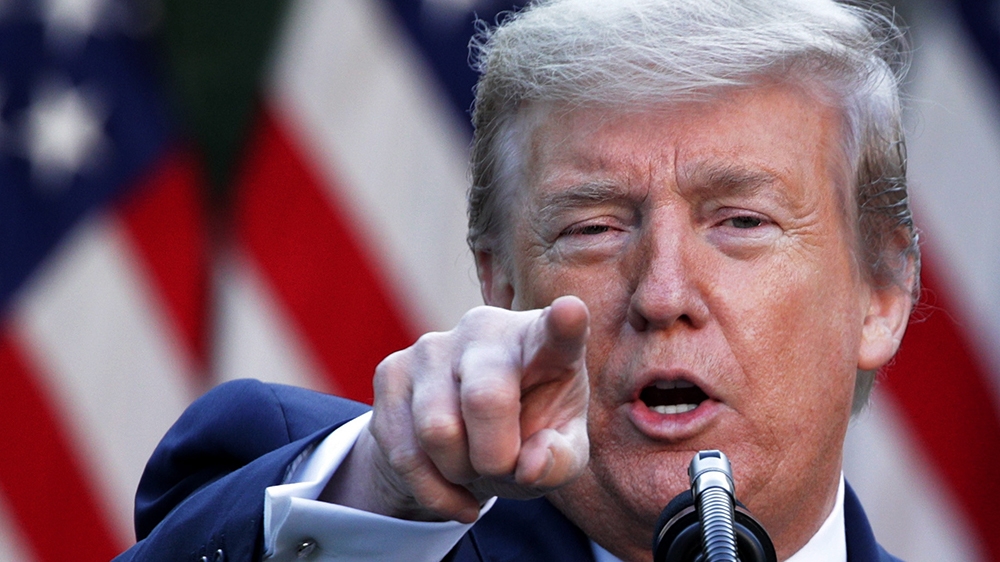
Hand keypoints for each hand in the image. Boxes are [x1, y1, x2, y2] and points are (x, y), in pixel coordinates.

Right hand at [321, 296, 590, 522]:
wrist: (464, 442)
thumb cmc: (527, 437)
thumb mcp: (560, 456)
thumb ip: (560, 461)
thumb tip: (528, 466)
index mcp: (542, 342)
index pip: (556, 332)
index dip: (564, 324)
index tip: (570, 313)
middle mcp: (486, 330)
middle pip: (485, 400)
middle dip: (495, 458)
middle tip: (503, 467)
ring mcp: (433, 345)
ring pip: (437, 431)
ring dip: (460, 472)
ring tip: (473, 466)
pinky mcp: (391, 370)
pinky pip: (404, 452)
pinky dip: (431, 489)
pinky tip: (449, 485)